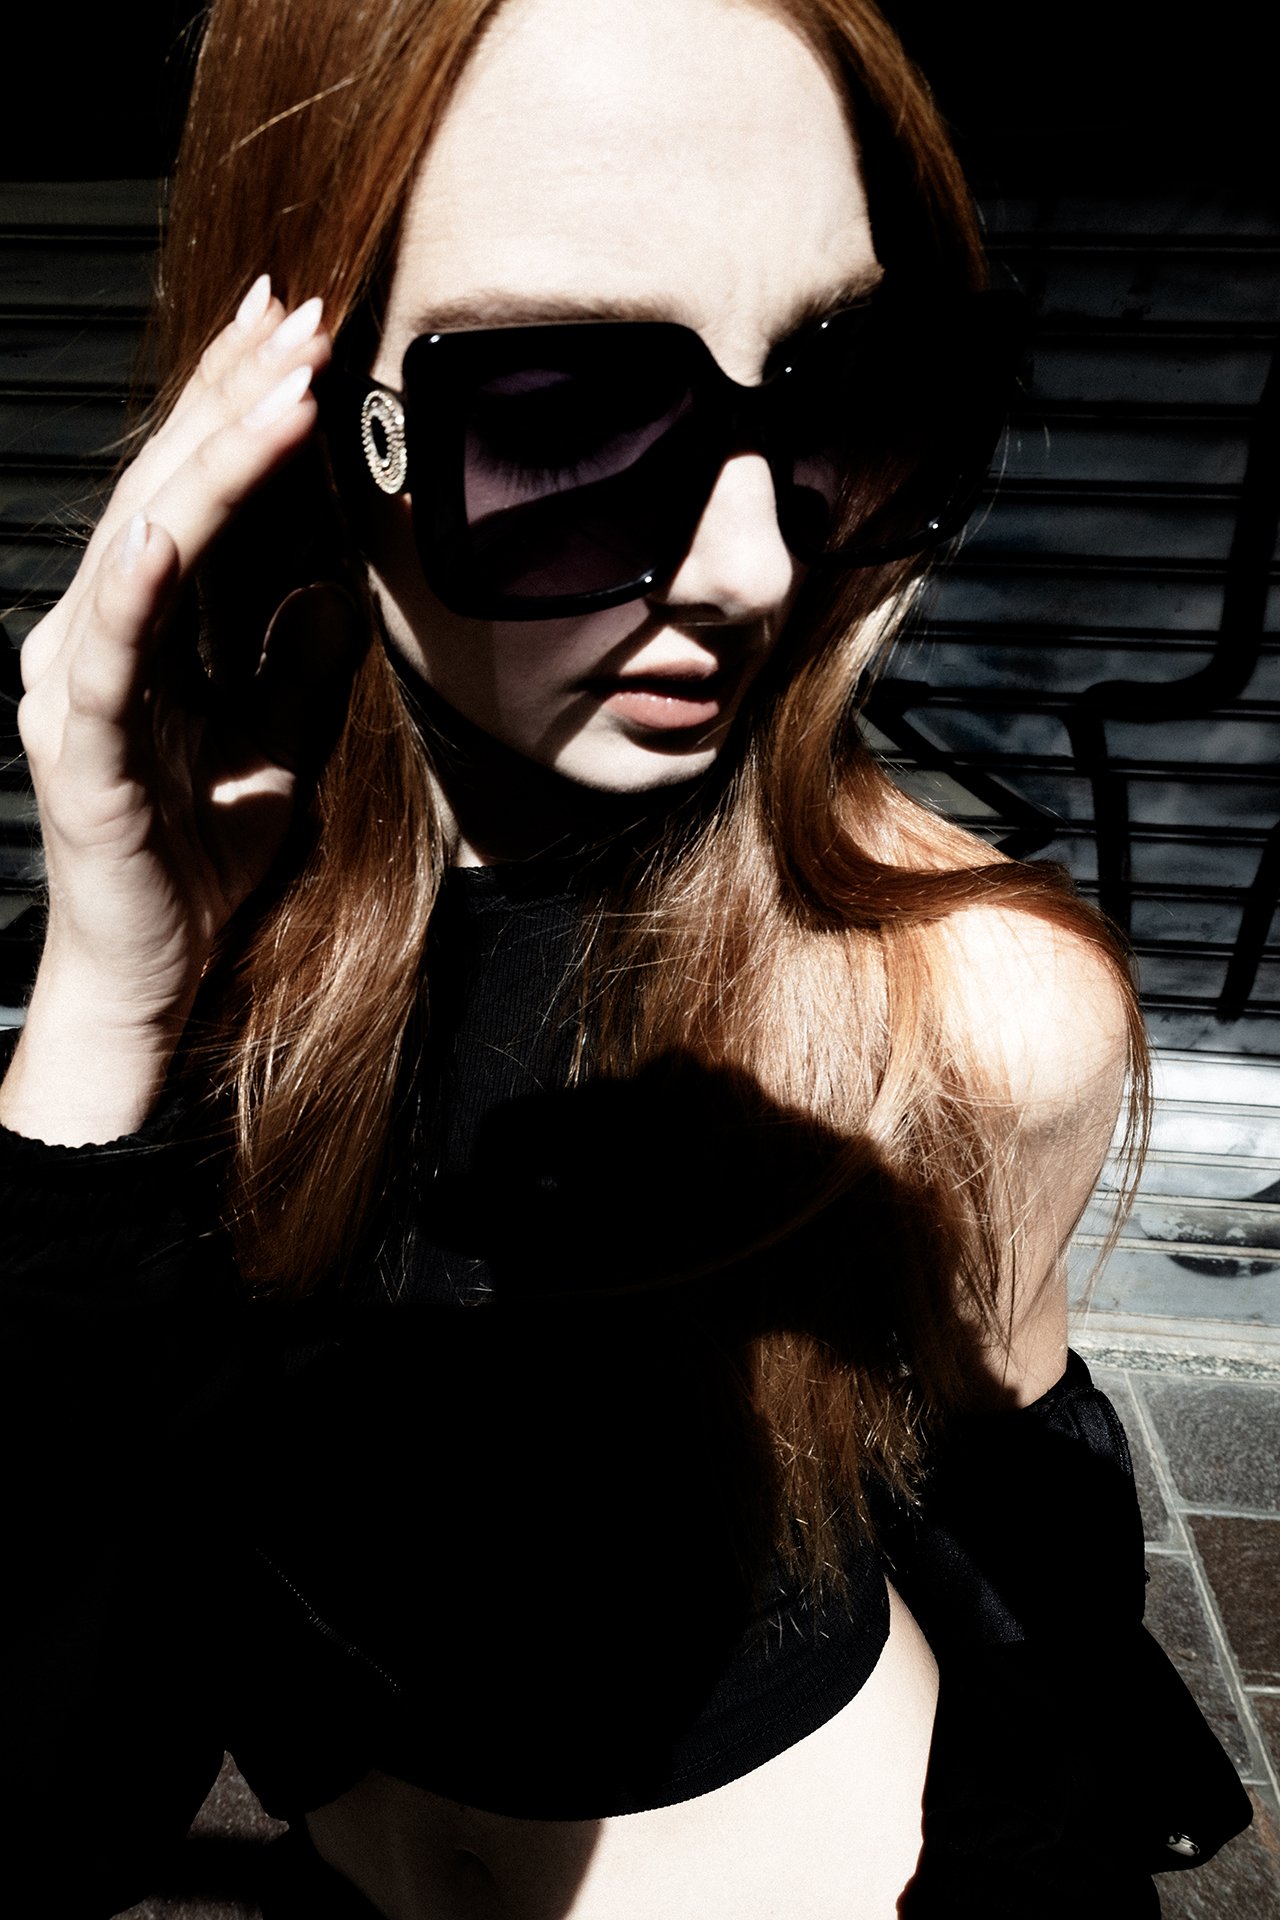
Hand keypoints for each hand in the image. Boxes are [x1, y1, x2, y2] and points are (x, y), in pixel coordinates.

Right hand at [1, 278, 359, 1141]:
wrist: (152, 978)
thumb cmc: (197, 868)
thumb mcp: (274, 749)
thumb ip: (292, 665)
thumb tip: (330, 587)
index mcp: (141, 632)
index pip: (190, 492)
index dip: (234, 407)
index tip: (291, 332)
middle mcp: (94, 639)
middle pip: (163, 490)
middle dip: (231, 397)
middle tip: (295, 314)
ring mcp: (81, 690)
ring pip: (143, 545)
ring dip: (212, 461)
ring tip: (277, 385)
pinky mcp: (86, 751)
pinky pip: (115, 657)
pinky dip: (140, 587)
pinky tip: (172, 526)